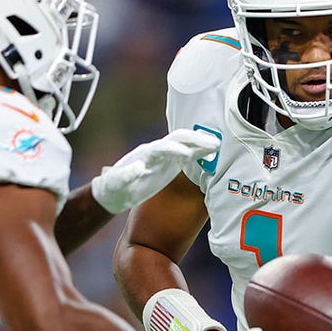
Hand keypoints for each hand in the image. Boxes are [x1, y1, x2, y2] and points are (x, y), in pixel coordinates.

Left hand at [91, 129, 219, 213]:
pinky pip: (187, 156)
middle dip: (194, 139)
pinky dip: (199, 153)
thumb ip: (126, 174)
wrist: (114, 191)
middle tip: (212, 143)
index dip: (174, 150)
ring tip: (217, 145)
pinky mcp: (169, 165)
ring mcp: (163, 157)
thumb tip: (139, 167)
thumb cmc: (114, 187)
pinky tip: (211, 154)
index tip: (187, 154)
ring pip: (185, 145)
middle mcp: (155, 152)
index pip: (161, 147)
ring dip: (200, 144)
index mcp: (143, 155)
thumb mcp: (116, 182)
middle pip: (177, 139)